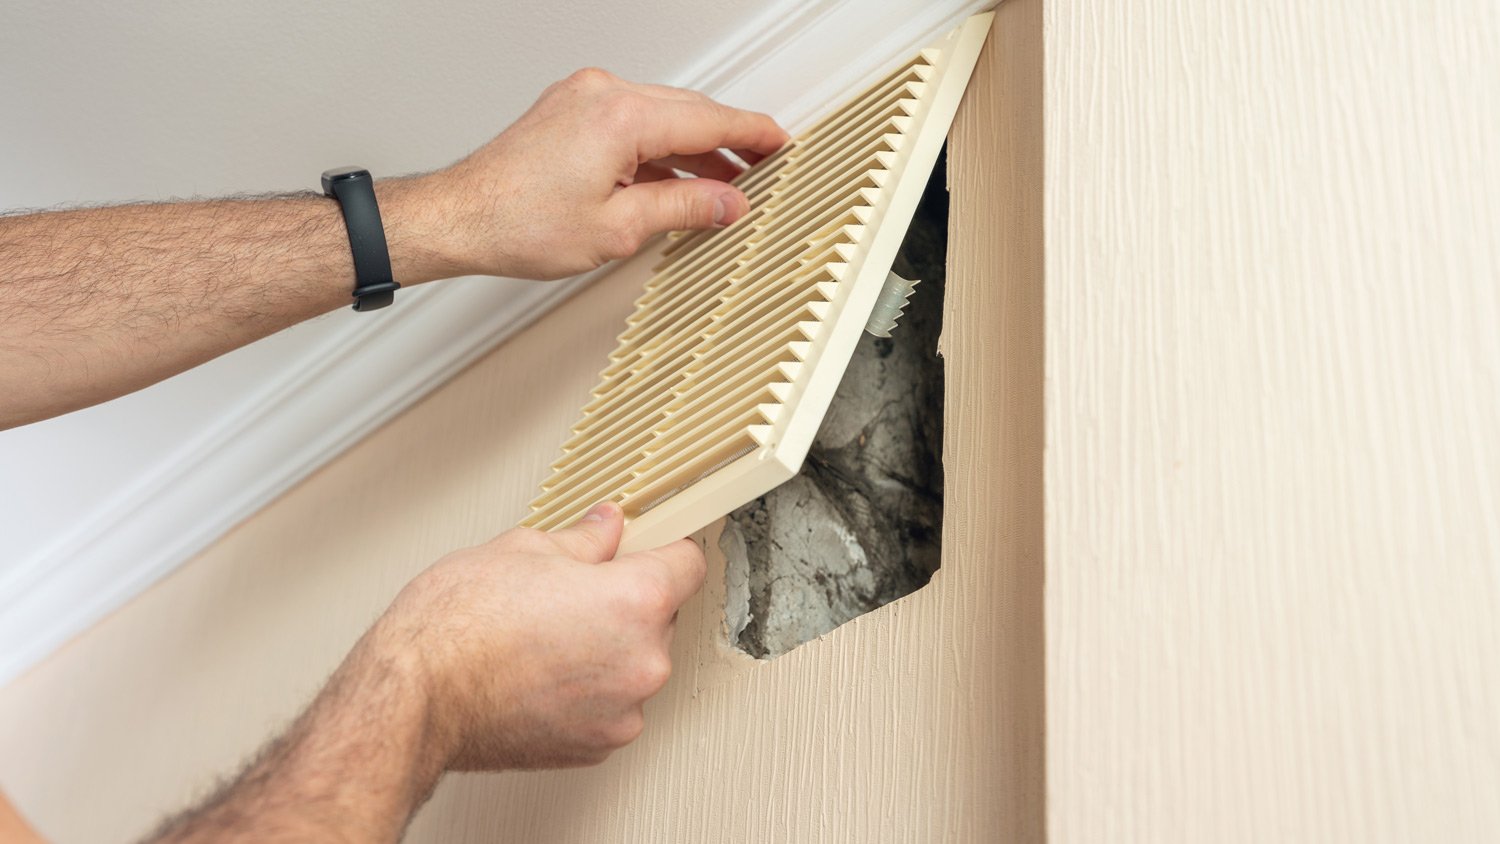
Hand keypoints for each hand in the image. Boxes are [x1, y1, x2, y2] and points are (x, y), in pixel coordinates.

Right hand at [376, 502, 706, 769]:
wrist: (414, 698)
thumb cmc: (456, 627)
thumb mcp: (524, 549)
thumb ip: (585, 540)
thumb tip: (606, 528)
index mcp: (636, 601)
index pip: (687, 564)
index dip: (664, 549)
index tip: (650, 548)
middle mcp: (642, 661)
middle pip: (661, 616)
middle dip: (627, 601)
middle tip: (573, 592)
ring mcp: (622, 710)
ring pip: (635, 664)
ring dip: (608, 650)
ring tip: (546, 636)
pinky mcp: (596, 744)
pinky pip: (610, 704)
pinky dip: (588, 690)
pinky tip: (542, 671)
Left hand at [422, 67, 788, 279]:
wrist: (461, 217)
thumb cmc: (519, 222)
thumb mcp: (619, 228)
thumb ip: (684, 209)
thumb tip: (726, 203)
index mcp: (622, 116)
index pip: (710, 119)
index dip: (753, 135)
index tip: (780, 145)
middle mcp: (603, 94)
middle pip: (689, 111)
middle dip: (728, 143)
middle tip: (759, 171)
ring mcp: (584, 98)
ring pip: (661, 115)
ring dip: (692, 148)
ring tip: (722, 184)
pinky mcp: (569, 110)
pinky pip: (631, 121)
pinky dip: (658, 147)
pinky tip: (674, 178)